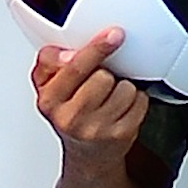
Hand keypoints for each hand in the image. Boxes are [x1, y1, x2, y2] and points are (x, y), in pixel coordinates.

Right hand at [34, 32, 149, 164]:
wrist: (87, 152)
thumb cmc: (69, 112)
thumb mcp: (47, 85)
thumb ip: (50, 60)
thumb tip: (69, 53)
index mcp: (50, 100)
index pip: (75, 67)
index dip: (97, 48)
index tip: (113, 34)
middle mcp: (71, 118)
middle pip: (104, 76)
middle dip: (106, 74)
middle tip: (99, 84)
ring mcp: (97, 129)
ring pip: (125, 88)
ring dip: (122, 88)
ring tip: (111, 97)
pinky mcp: (120, 135)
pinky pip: (140, 102)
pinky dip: (136, 100)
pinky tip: (122, 108)